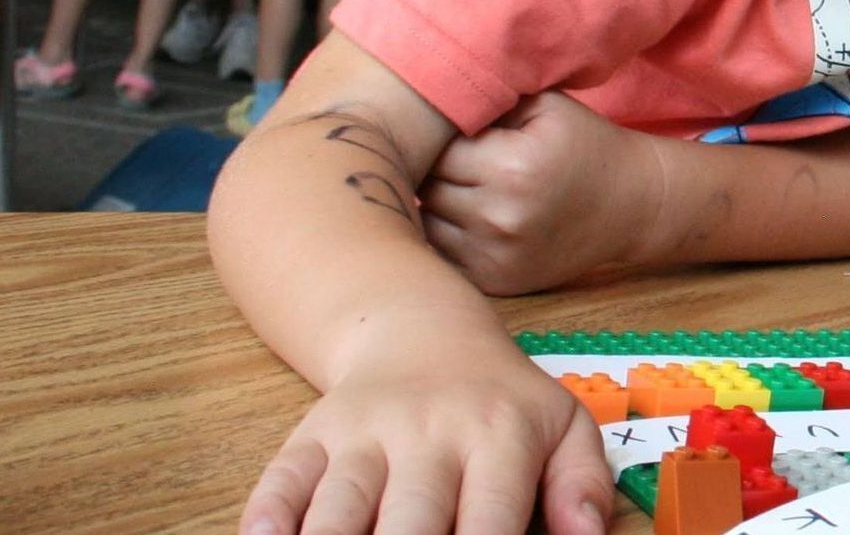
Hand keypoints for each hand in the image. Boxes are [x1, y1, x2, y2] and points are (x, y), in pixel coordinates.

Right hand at [240, 327, 612, 534]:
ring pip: (338, 508)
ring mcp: (365, 433)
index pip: (490, 519)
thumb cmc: (502, 403)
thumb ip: (582, 484)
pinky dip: (267, 518)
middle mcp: (429, 433)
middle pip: (408, 523)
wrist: (426, 333)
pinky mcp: (311, 435)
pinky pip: (281, 480)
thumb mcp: (562, 426)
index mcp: (499, 436)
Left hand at [422, 92, 669, 294]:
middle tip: (461, 163)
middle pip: (429, 189)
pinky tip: (474, 220)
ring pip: (429, 225)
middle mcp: (500, 216)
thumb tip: (431, 110)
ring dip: (439, 207)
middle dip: (437, 173)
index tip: (463, 137)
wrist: (632, 204)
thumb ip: (491, 101)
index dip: (444, 141)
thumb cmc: (584, 146)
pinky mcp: (497, 281)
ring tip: (467, 189)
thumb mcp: (547, 106)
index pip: (438, 152)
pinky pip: (444, 256)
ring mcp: (497, 255)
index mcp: (512, 167)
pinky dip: (450, 238)